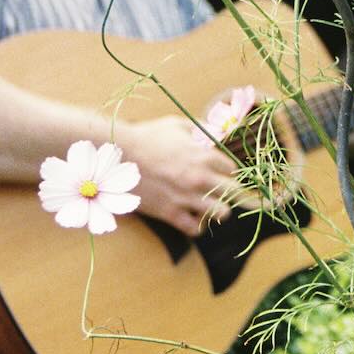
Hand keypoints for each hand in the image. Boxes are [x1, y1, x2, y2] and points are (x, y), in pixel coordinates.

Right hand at [119, 115, 235, 236]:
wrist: (120, 155)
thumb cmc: (148, 136)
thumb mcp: (178, 125)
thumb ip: (202, 129)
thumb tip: (219, 132)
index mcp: (204, 154)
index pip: (233, 169)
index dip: (227, 170)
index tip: (221, 171)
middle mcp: (200, 177)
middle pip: (234, 192)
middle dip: (230, 190)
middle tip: (220, 189)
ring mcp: (186, 197)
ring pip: (222, 213)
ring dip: (218, 209)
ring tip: (209, 204)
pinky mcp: (170, 213)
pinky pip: (196, 229)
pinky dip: (197, 225)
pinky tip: (192, 216)